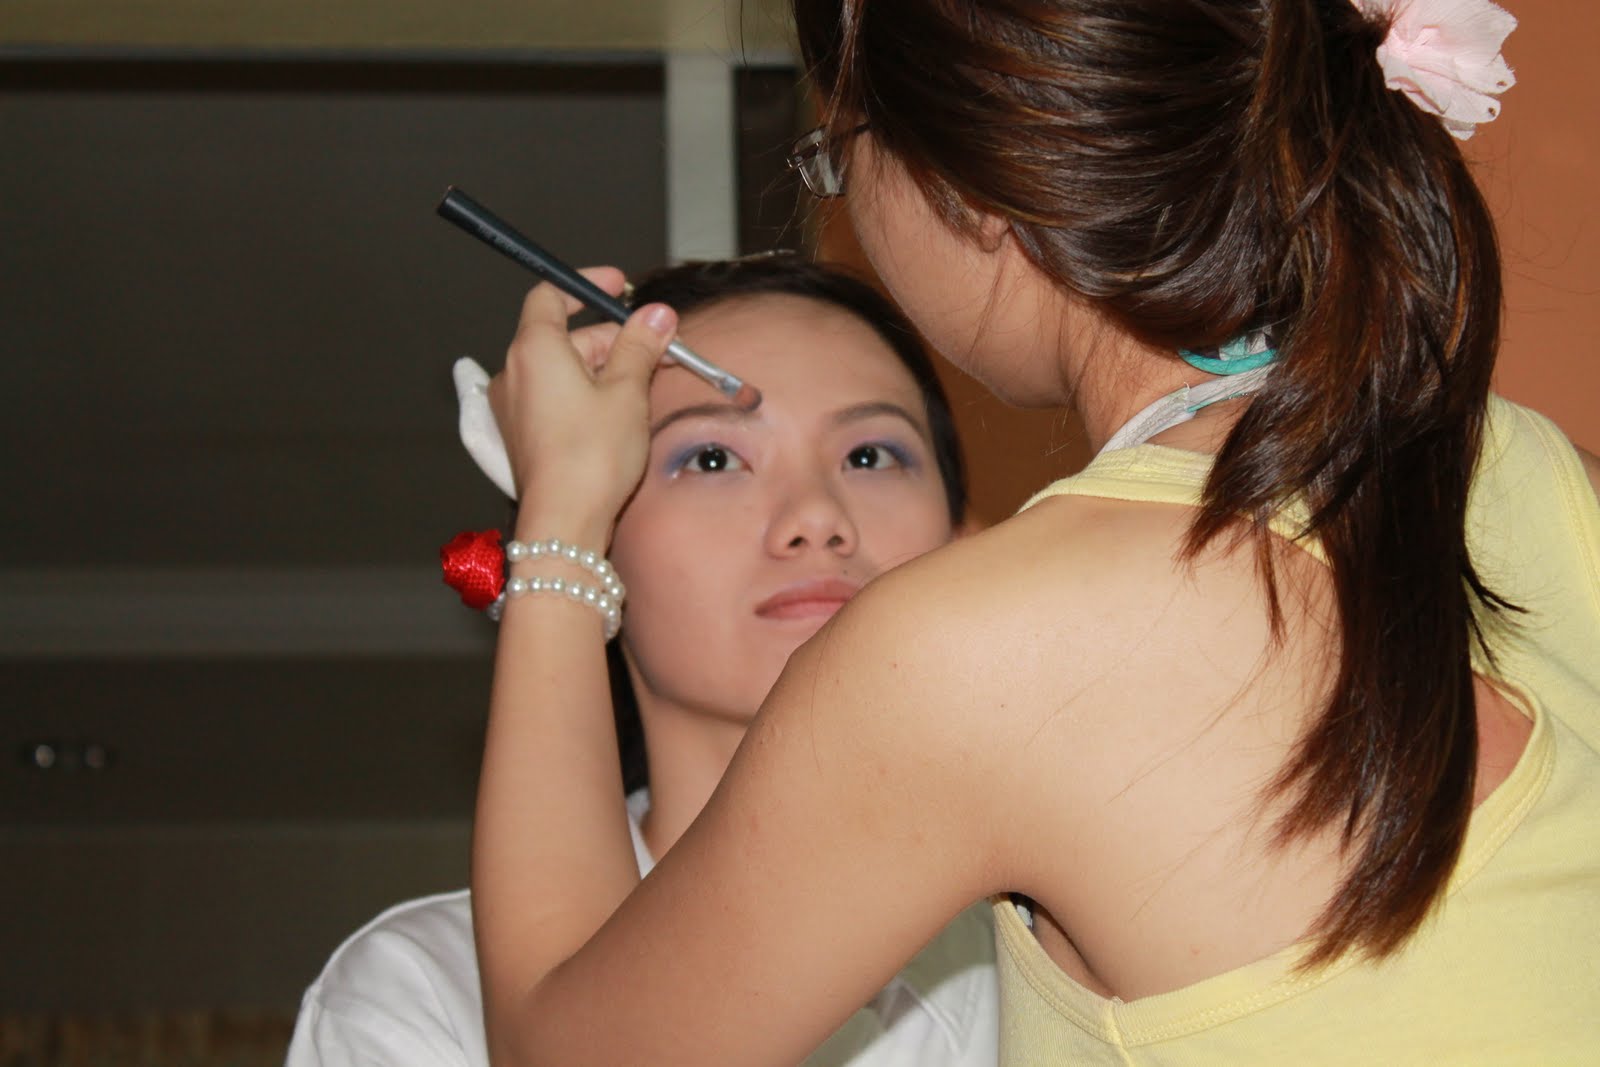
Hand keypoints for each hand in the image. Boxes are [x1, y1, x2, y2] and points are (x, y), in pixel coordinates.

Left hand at [487, 267, 677, 545]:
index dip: (586, 286)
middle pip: (566, 337)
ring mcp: (514, 406)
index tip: (619, 287)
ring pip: (563, 370)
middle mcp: (515, 372)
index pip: (551, 295)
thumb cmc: (592, 456)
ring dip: (604, 370)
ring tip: (644, 386)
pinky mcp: (523, 434)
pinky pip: (555, 398)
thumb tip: (656, 315)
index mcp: (535, 349)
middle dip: (613, 339)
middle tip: (658, 350)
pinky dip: (586, 394)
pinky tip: (617, 413)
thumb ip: (640, 346)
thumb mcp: (628, 391)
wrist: (566, 520)